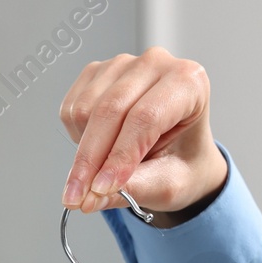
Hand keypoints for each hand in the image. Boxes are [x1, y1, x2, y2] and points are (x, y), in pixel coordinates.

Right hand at [59, 47, 227, 226]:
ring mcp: (123, 64)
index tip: (101, 188)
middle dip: (91, 161)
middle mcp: (156, 64)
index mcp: (189, 83)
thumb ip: (133, 190)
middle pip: (109, 111)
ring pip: (84, 110)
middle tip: (79, 197)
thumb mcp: (169, 185)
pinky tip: (98, 148)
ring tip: (103, 169)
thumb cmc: (182, 162)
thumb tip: (90, 198)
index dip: (119, 157)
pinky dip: (77, 138)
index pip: (145, 118)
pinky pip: (71, 109)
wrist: (179, 152)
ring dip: (84, 150)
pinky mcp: (97, 73)